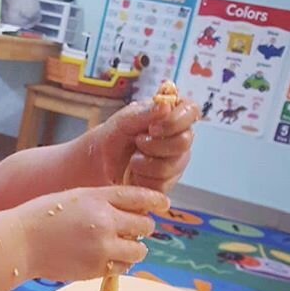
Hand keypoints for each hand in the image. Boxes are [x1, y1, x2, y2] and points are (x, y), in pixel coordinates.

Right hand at [16, 185, 168, 281]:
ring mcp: (102, 248)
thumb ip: (104, 201)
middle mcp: (104, 222)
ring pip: (139, 251)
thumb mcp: (75, 197)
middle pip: (145, 226)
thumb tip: (133, 212)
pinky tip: (104, 258)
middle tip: (132, 229)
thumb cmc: (43, 216)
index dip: (156, 201)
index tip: (164, 205)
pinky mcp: (95, 269)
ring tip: (119, 247)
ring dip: (134, 249)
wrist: (21, 242)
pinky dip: (118, 264)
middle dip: (142, 228)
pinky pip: (121, 269)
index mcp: (98, 198)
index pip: (139, 197)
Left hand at [78, 98, 199, 191]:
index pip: (191, 111)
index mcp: (172, 116)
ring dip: (147, 163)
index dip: (176, 120)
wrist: (99, 164)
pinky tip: (135, 173)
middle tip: (138, 142)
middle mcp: (178, 138)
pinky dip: (143, 179)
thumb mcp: (123, 120)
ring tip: (134, 159)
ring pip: (173, 165)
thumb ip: (144, 113)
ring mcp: (175, 162)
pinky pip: (163, 184)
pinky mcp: (167, 182)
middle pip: (184, 142)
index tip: (154, 127)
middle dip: (156, 144)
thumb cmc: (114, 136)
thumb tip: (166, 106)